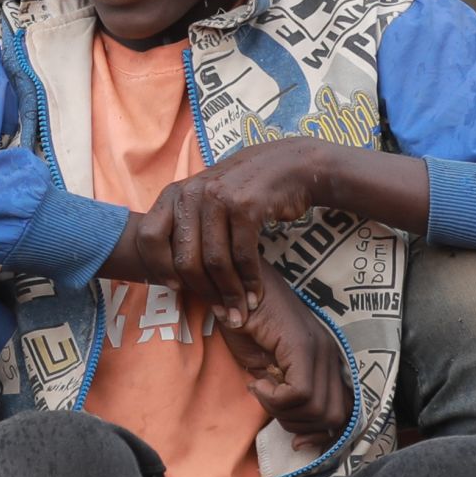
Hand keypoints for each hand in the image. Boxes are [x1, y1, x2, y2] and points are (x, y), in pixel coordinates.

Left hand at [114, 137, 431, 309]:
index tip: (179, 289)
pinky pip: (236, 250)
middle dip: (195, 284)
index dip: (166, 261)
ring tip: (237, 311)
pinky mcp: (246, 202)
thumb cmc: (274, 185)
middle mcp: (200, 184)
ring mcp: (221, 190)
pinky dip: (245, 277)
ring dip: (224, 288)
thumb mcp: (236, 195)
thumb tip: (178, 241)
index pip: (158, 228)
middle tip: (213, 312)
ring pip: (208, 254)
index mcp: (192, 184)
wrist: (316, 164)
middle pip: (180, 247)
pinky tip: (256, 295)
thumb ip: (209, 214)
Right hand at [209, 264, 350, 446]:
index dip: (322, 434)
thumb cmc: (244, 323)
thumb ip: (287, 394)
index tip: (295, 440)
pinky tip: (257, 383)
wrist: (232, 285)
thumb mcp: (267, 367)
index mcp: (328, 361)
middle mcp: (331, 356)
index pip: (344, 412)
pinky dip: (274, 399)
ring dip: (282, 411)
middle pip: (333, 416)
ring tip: (261, 390)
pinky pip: (299, 392)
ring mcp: (320, 349)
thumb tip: (300, 435)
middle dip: (298, 425)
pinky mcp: (302, 345)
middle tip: (270, 406)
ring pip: (317, 408)